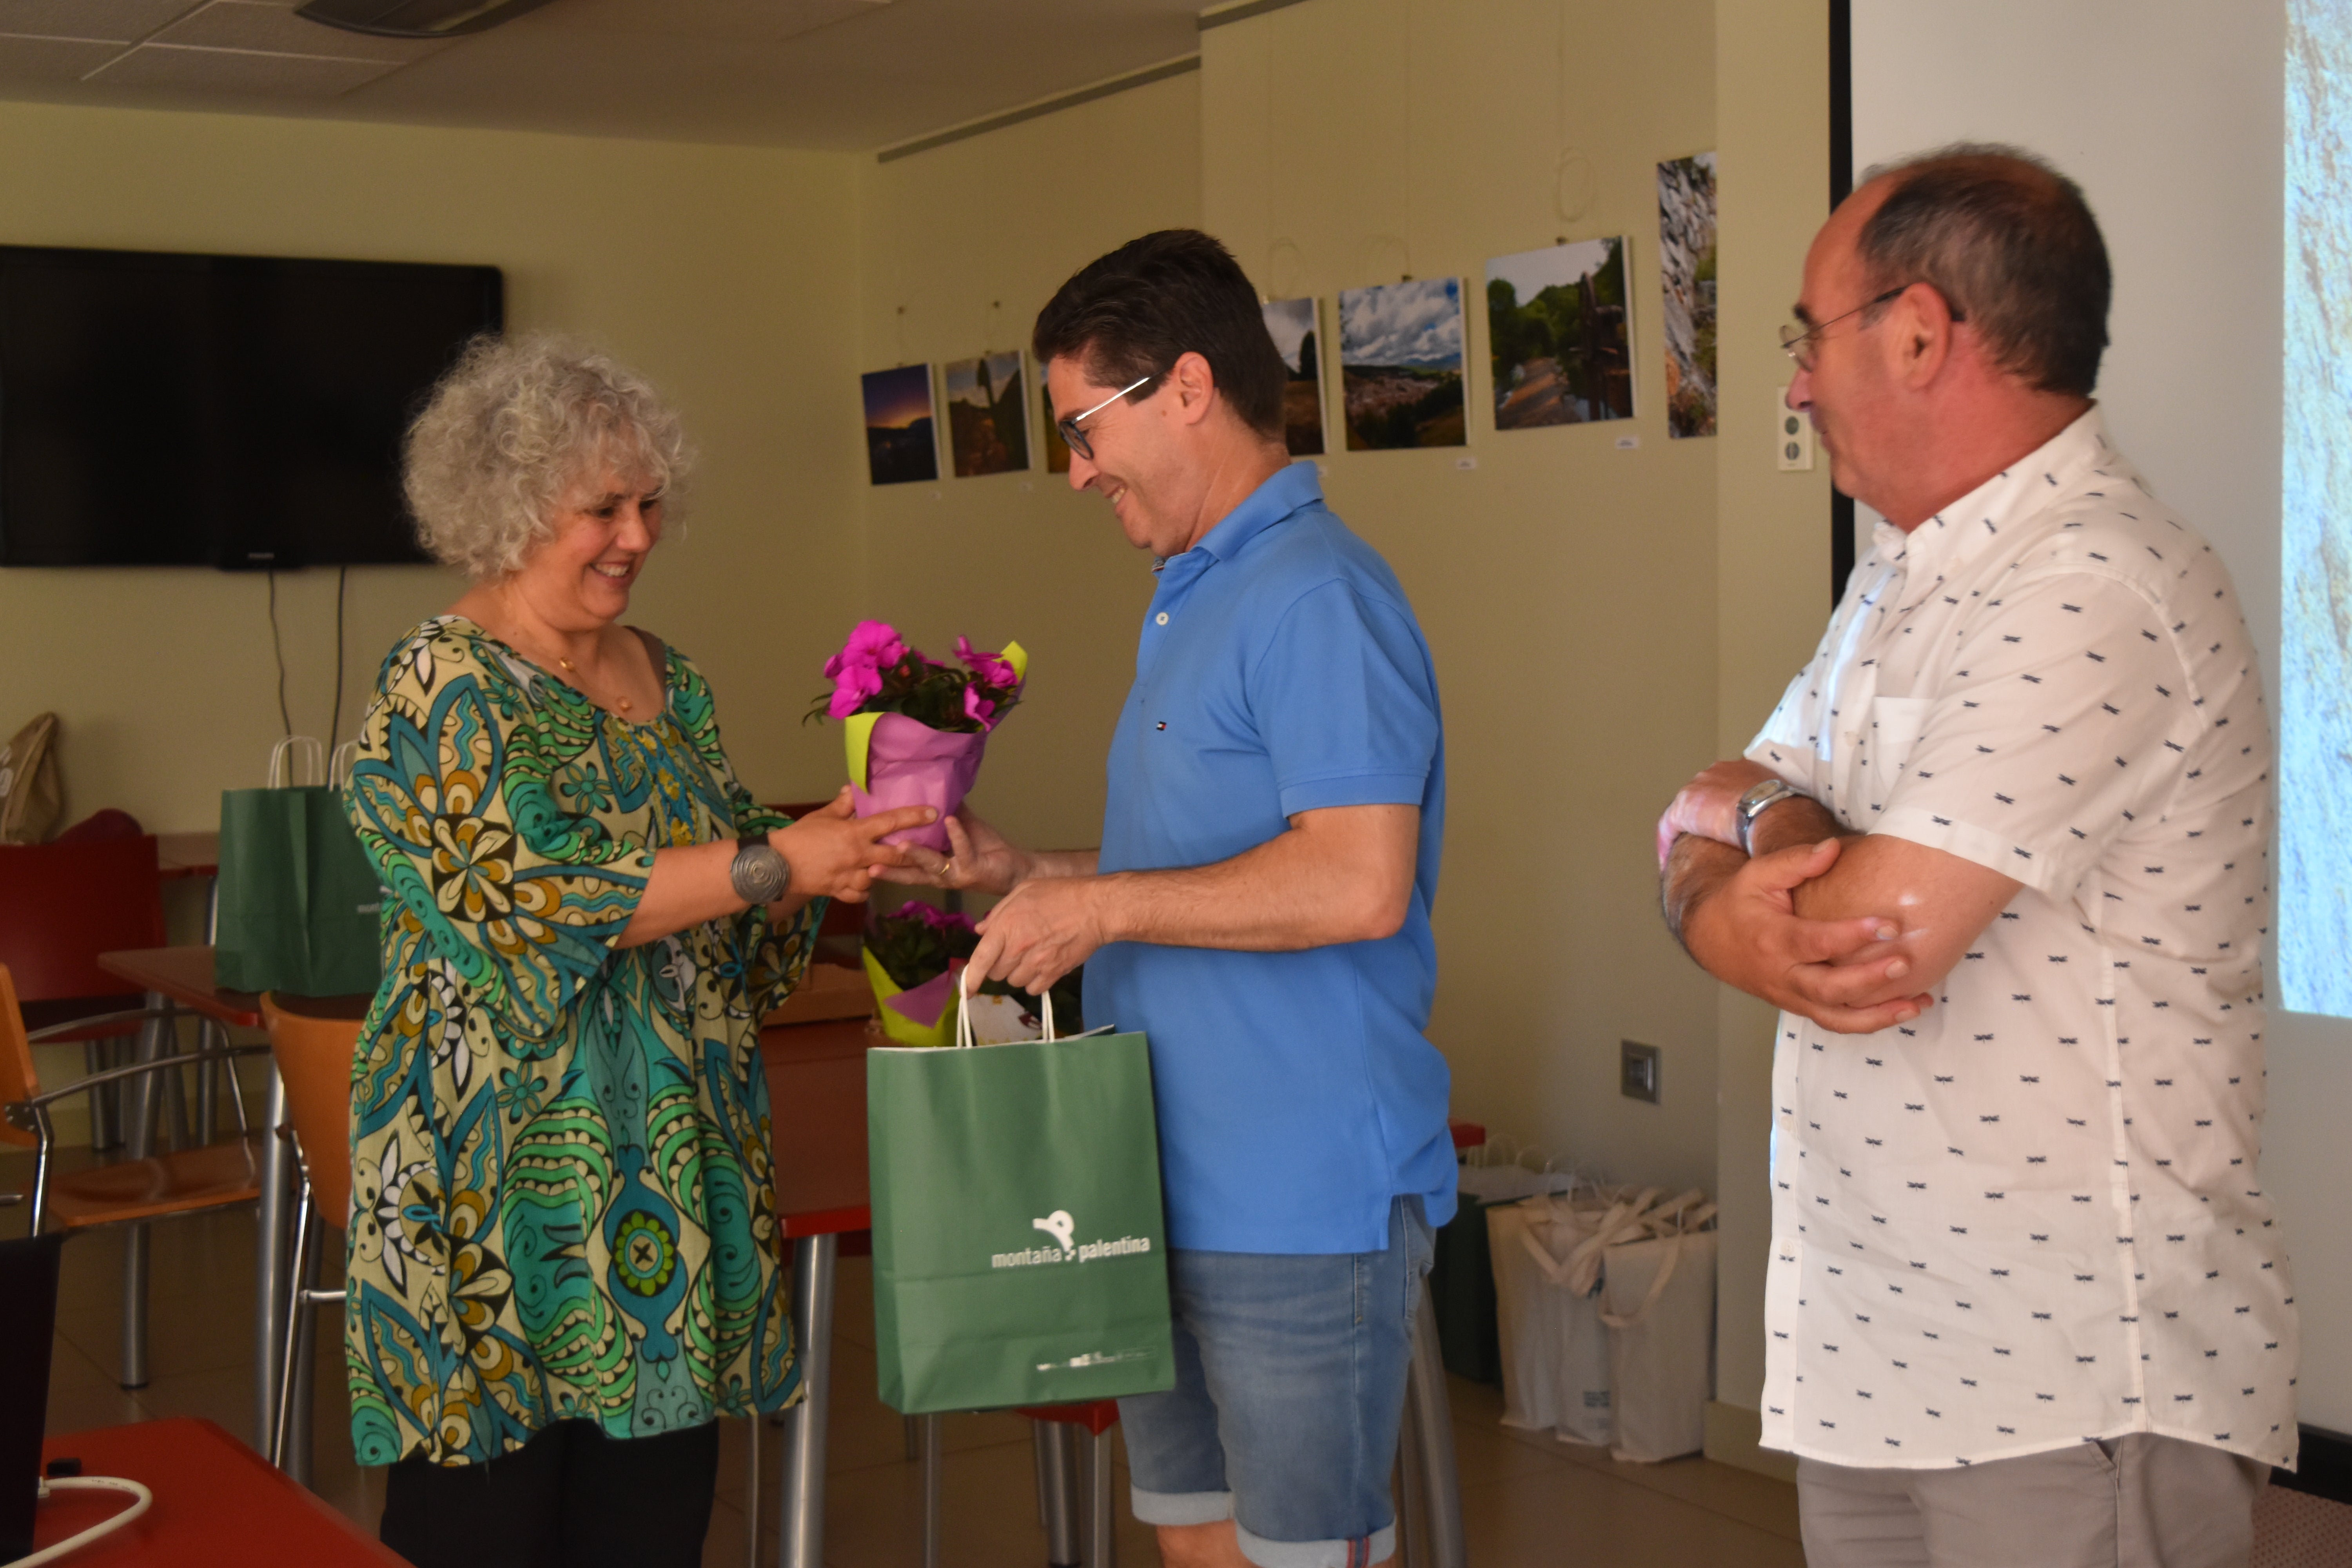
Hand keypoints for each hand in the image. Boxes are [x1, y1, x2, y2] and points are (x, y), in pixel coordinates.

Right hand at [771, 788, 933, 903]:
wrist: (776, 864)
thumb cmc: (799, 836)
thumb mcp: (822, 816)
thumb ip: (842, 805)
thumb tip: (854, 789)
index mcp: (855, 833)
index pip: (891, 822)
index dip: (914, 817)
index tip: (933, 813)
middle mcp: (858, 856)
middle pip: (896, 855)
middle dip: (913, 853)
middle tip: (925, 848)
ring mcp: (851, 876)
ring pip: (880, 877)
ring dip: (885, 872)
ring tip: (888, 865)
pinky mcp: (841, 891)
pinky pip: (861, 894)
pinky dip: (865, 889)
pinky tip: (865, 882)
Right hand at [877, 807, 1030, 895]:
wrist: (1014, 866)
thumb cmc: (983, 848)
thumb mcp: (960, 828)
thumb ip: (944, 812)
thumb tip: (929, 786)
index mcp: (931, 866)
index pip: (902, 866)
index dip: (884, 861)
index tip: (864, 851)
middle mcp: (939, 874)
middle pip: (909, 872)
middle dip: (890, 868)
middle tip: (870, 862)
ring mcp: (955, 874)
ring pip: (932, 865)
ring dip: (917, 854)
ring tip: (902, 844)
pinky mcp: (973, 870)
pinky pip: (962, 850)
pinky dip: (956, 834)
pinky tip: (949, 821)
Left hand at [966, 876, 1109, 993]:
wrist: (1095, 908)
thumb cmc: (1059, 894)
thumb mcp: (1023, 891)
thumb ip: (998, 913)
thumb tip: (981, 931)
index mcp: (1006, 926)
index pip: (981, 959)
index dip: (971, 978)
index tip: (967, 990)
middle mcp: (1018, 948)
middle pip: (996, 973)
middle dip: (1001, 964)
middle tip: (1015, 950)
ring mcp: (1036, 963)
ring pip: (1014, 982)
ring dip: (1018, 973)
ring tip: (1033, 956)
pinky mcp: (1054, 973)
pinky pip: (1034, 989)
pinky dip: (1035, 982)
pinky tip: (1043, 967)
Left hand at [1657, 759, 1780, 867]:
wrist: (1772, 813)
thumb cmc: (1786, 813)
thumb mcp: (1784, 804)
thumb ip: (1776, 808)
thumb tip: (1785, 825)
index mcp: (1742, 769)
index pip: (1727, 785)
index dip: (1725, 803)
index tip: (1727, 818)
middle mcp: (1717, 772)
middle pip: (1703, 794)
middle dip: (1705, 814)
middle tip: (1706, 836)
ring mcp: (1699, 787)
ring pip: (1685, 811)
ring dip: (1686, 831)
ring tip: (1685, 851)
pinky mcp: (1684, 807)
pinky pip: (1669, 826)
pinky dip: (1667, 843)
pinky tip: (1666, 862)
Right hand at [1681, 837, 1933, 1033]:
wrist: (1710, 940)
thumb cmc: (1740, 904)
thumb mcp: (1757, 875)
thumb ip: (1795, 861)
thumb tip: (1833, 848)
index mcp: (1772, 938)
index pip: (1815, 942)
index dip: (1852, 936)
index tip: (1889, 924)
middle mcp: (1782, 974)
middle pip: (1827, 989)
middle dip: (1869, 980)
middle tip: (1905, 962)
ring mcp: (1791, 996)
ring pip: (1835, 1017)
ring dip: (1878, 1015)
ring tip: (1916, 1003)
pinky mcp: (1801, 1007)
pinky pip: (1837, 1022)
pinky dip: (1871, 1022)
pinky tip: (1905, 1009)